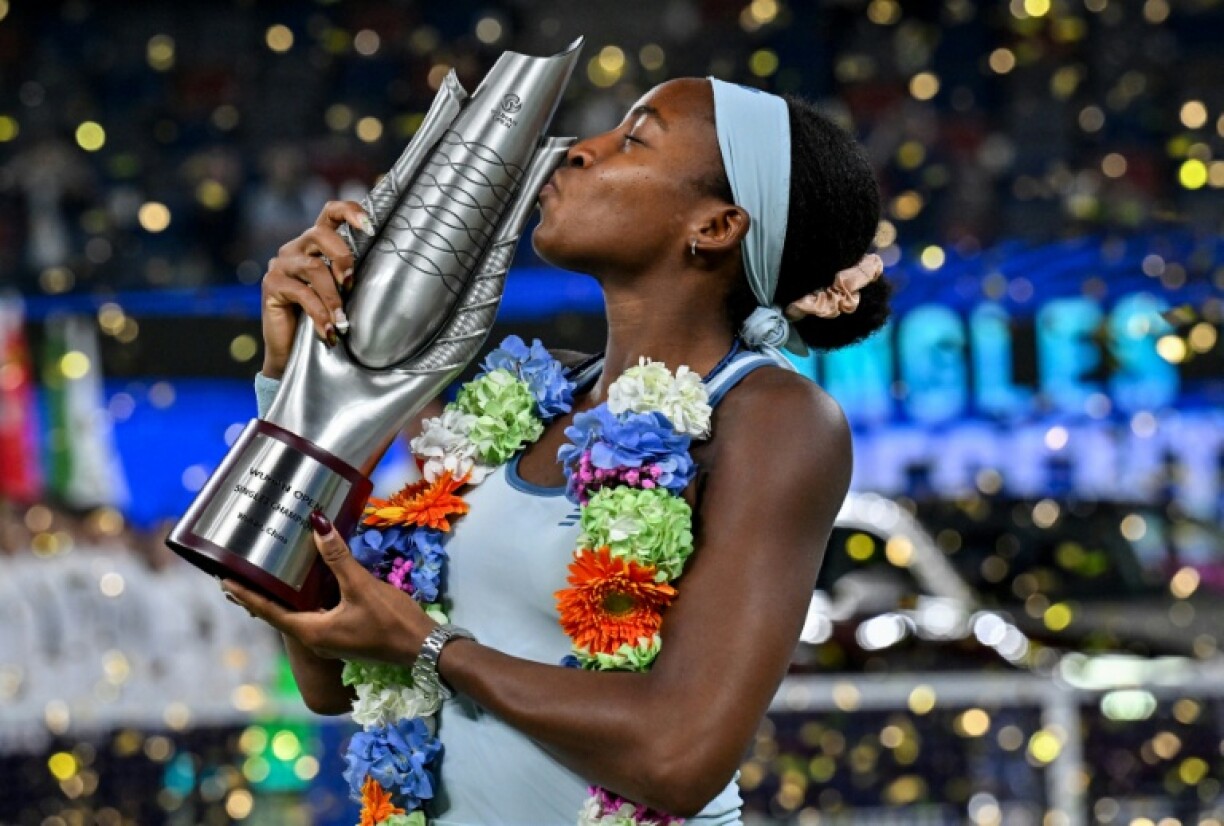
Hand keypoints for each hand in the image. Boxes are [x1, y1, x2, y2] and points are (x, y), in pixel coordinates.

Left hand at [221, 512, 434, 663]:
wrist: (423, 647)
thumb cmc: (391, 621)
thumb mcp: (361, 586)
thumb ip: (337, 556)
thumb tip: (316, 524)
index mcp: (312, 632)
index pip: (269, 611)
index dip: (245, 595)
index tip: (224, 581)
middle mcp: (315, 640)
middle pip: (279, 614)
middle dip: (258, 596)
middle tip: (237, 575)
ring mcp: (330, 640)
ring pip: (297, 615)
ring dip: (282, 597)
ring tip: (265, 576)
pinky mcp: (344, 635)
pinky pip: (315, 614)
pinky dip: (304, 599)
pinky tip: (306, 584)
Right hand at [260, 200, 372, 378]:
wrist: (293, 351)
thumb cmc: (326, 318)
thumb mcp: (344, 293)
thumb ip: (353, 276)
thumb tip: (389, 269)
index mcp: (316, 243)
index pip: (330, 212)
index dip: (350, 211)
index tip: (371, 226)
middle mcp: (296, 248)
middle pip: (320, 234)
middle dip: (342, 257)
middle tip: (351, 284)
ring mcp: (281, 265)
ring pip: (313, 267)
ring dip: (333, 297)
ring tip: (343, 321)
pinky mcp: (271, 285)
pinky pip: (301, 293)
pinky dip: (320, 314)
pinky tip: (330, 331)